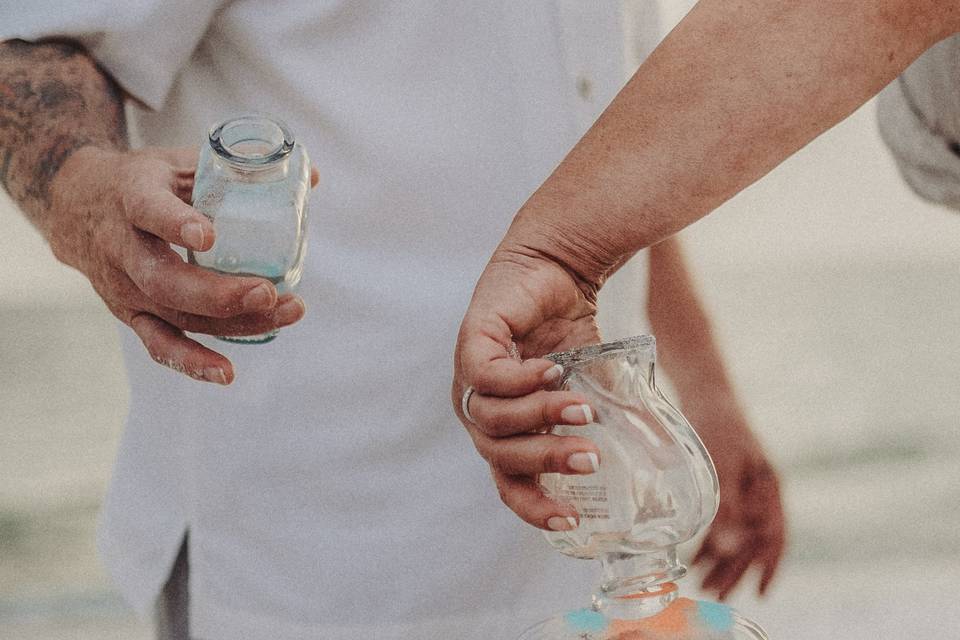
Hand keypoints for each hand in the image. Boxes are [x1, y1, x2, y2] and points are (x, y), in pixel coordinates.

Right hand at [46, 145, 317, 382]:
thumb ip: (240, 168)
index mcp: (132, 196)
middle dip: (219, 293)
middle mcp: (122, 247)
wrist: (77, 206)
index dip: (176, 223)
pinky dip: (191, 362)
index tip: (210, 236)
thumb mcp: (180, 161)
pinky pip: (159, 343)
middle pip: (165, 279)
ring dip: (230, 322)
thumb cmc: (145, 182)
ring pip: (173, 314)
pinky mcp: (130, 314)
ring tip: (281, 317)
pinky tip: (225, 374)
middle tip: (268, 292)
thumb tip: (315, 177)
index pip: (148, 210)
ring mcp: (124, 287)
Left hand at [453, 247, 605, 530]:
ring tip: (582, 408)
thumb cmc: (572, 329)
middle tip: (590, 455)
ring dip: (541, 418)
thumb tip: (668, 458)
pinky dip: (520, 382)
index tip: (572, 521)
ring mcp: (470, 379)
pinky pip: (485, 378)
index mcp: (507, 431)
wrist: (558, 266)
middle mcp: (482, 411)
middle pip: (500, 459)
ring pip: (491, 420)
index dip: (535, 507)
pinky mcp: (471, 342)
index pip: (509, 484)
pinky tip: (552, 372)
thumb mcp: (597, 383)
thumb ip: (619, 419)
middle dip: (547, 461)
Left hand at [692, 426, 785, 599]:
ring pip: (733, 534)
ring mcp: (739, 489)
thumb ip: (728, 505)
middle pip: (751, 541)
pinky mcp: (719, 485)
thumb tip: (729, 548)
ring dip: (719, 560)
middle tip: (716, 595)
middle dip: (735, 571)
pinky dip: (707, 541)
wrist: (704, 393)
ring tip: (702, 585)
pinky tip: (693, 559)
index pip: (775, 536)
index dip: (769, 566)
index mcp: (769, 489)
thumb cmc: (718, 426)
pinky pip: (718, 521)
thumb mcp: (723, 467)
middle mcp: (757, 493)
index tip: (760, 592)